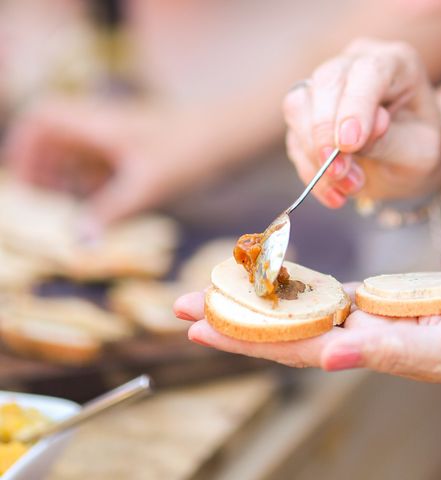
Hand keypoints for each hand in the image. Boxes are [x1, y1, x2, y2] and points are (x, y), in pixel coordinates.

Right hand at [5, 97, 216, 228]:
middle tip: (42, 202)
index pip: (44, 118)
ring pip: (81, 153)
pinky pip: (105, 163)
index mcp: (98, 125)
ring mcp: (124, 138)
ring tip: (66, 209)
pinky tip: (100, 207)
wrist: (230, 138)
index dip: (24, 144)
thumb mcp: (146, 186)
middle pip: (56, 138)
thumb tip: (79, 242)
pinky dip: (95, 182)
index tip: (22, 179)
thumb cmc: (188, 153)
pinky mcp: (141, 151)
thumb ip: (110, 212)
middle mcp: (105, 127)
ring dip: (69, 176)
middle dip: (44, 167)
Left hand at [173, 286, 440, 396]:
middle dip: (235, 318)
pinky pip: (339, 298)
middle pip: (288, 331)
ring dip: (263, 302)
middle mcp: (367, 341)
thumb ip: (392, 351)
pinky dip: (307, 289)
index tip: (196, 320)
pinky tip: (289, 281)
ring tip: (225, 287)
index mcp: (374, 352)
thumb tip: (330, 356)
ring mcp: (378, 325)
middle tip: (184, 303)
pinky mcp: (394, 308)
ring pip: (307, 314)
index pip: (295, 346)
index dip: (244, 334)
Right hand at [282, 38, 440, 208]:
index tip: (350, 144)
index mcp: (398, 64)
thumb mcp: (419, 154)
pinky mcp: (306, 113)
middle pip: (326, 81)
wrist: (406, 165)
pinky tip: (335, 194)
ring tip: (348, 186)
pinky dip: (310, 171)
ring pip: (298, 105)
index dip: (355, 105)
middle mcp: (357, 64)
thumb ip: (389, 140)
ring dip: (315, 153)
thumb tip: (351, 132)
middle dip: (326, 132)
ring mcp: (327, 86)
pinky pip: (294, 138)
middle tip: (340, 173)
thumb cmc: (419, 153)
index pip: (369, 71)